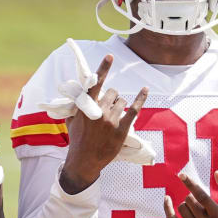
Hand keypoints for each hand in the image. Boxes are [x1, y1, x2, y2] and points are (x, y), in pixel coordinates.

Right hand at [39, 38, 155, 165]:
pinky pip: (133, 110)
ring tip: (113, 117)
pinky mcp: (121, 129)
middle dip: (112, 98)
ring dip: (119, 105)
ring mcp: (110, 120)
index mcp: (86, 107)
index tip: (110, 55)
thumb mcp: (71, 120)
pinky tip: (145, 89)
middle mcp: (99, 111)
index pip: (95, 84)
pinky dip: (140, 98)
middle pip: (113, 92)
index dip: (103, 68)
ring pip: (121, 101)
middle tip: (108, 109)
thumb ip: (76, 106)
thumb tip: (77, 95)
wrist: (84, 161)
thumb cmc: (77, 140)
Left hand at [163, 171, 217, 217]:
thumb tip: (217, 173)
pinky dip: (167, 208)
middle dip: (191, 196)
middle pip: (189, 201)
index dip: (190, 184)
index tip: (182, 175)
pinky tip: (167, 199)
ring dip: (186, 204)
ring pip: (182, 208)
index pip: (201, 196)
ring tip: (195, 209)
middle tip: (198, 201)